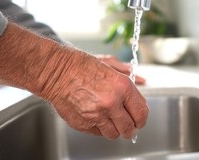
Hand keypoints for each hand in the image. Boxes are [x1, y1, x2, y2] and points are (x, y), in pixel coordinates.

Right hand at [0, 22, 148, 139]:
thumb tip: (142, 81)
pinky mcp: (84, 124)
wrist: (56, 72)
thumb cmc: (81, 66)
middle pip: (130, 128)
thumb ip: (128, 76)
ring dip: (116, 130)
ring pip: (114, 134)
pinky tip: (98, 117)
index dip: (142, 118)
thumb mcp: (110, 65)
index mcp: (122, 87)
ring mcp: (97, 115)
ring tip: (113, 122)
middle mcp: (112, 103)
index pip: (141, 112)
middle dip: (131, 128)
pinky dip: (101, 128)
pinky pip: (99, 133)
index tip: (140, 118)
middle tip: (130, 126)